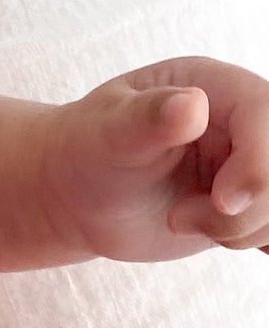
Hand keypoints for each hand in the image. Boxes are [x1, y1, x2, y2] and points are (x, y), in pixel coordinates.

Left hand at [42, 56, 268, 260]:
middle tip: (179, 218)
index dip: (260, 163)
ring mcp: (251, 165)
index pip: (268, 115)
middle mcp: (243, 125)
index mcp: (217, 88)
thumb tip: (191, 103)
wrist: (77, 193)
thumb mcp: (109, 131)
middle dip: (249, 208)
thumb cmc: (88, 150)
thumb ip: (149, 118)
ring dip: (239, 230)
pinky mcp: (251, 204)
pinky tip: (220, 236)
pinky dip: (257, 240)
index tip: (223, 202)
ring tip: (178, 220)